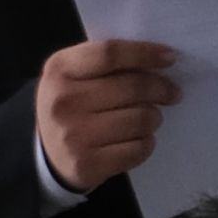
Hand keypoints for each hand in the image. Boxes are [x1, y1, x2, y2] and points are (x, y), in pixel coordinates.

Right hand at [33, 38, 181, 192]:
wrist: (45, 155)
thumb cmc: (71, 105)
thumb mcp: (75, 75)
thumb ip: (109, 62)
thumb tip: (161, 59)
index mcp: (59, 70)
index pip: (110, 54)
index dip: (145, 53)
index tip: (170, 58)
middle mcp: (63, 102)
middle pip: (133, 87)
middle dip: (162, 88)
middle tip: (172, 92)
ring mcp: (73, 136)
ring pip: (142, 118)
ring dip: (154, 117)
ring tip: (148, 117)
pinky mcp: (87, 164)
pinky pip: (139, 149)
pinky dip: (147, 142)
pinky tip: (137, 139)